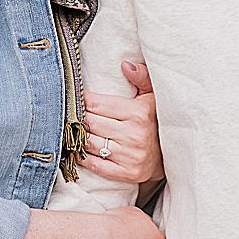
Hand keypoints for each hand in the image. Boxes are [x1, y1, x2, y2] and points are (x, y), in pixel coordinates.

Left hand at [79, 61, 162, 185]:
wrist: (169, 155)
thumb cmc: (155, 120)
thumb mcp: (152, 96)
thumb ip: (142, 77)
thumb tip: (125, 64)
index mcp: (138, 113)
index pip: (97, 104)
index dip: (82, 100)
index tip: (75, 97)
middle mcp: (134, 135)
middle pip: (90, 123)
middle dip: (77, 117)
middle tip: (69, 113)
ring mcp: (130, 156)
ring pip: (90, 143)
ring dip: (77, 136)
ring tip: (71, 129)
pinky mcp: (126, 173)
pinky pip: (95, 164)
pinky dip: (82, 157)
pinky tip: (77, 149)